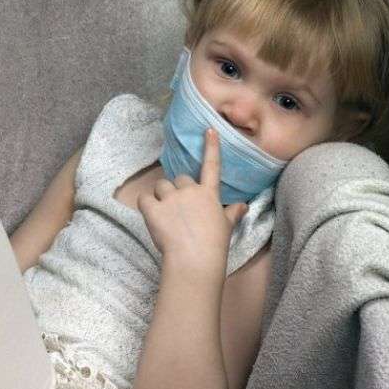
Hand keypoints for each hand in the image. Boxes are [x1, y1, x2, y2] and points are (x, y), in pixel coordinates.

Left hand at [138, 128, 247, 275]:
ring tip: (166, 216)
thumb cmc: (214, 245)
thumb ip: (232, 213)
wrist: (194, 258)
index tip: (209, 130)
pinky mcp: (153, 208)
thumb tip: (243, 206)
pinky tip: (153, 218)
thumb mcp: (226, 227)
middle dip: (177, 191)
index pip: (211, 166)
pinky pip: (144, 199)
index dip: (211, 147)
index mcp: (209, 194)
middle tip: (178, 211)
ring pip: (161, 187)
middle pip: (179, 179)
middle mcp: (190, 191)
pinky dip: (146, 206)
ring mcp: (171, 198)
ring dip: (161, 197)